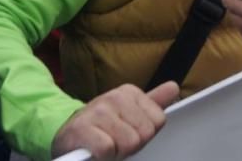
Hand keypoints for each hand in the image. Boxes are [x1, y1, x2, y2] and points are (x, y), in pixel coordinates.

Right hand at [51, 81, 178, 159]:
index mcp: (129, 92)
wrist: (68, 136)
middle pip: (144, 134)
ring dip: (116, 152)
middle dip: (131, 145)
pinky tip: (95, 151)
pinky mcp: (81, 128)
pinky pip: (107, 149)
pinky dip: (103, 156)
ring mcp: (97, 111)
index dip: (144, 135)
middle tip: (115, 141)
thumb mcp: (130, 113)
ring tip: (105, 145)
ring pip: (128, 143)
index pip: (158, 121)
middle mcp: (114, 97)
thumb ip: (153, 102)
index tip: (128, 132)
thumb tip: (173, 87)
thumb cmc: (103, 128)